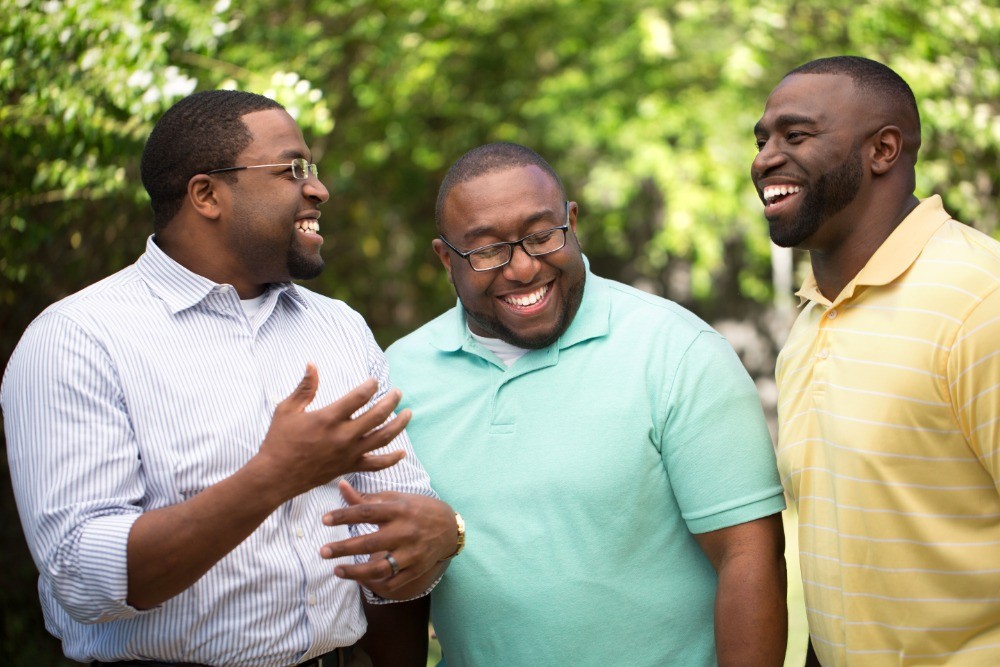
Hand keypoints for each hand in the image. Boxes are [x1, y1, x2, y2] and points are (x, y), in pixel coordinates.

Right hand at [256, 364, 409, 499]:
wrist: (275, 476)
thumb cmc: (278, 440)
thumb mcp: (287, 409)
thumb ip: (304, 387)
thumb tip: (312, 364)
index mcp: (329, 418)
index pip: (359, 396)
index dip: (371, 386)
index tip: (374, 381)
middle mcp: (343, 435)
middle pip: (377, 415)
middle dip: (391, 401)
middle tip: (398, 392)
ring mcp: (348, 453)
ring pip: (383, 437)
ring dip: (399, 425)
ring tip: (408, 414)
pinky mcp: (349, 467)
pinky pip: (376, 464)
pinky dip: (391, 460)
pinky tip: (402, 453)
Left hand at [320, 479, 457, 594]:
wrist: (449, 527)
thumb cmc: (416, 509)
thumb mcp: (395, 498)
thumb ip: (366, 498)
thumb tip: (341, 485)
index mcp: (398, 510)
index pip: (367, 512)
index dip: (344, 515)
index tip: (324, 520)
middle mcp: (405, 532)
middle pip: (370, 542)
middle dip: (344, 548)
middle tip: (323, 551)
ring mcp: (411, 553)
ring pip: (380, 568)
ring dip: (356, 572)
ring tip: (337, 570)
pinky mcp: (416, 569)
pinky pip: (393, 583)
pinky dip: (374, 585)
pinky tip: (358, 580)